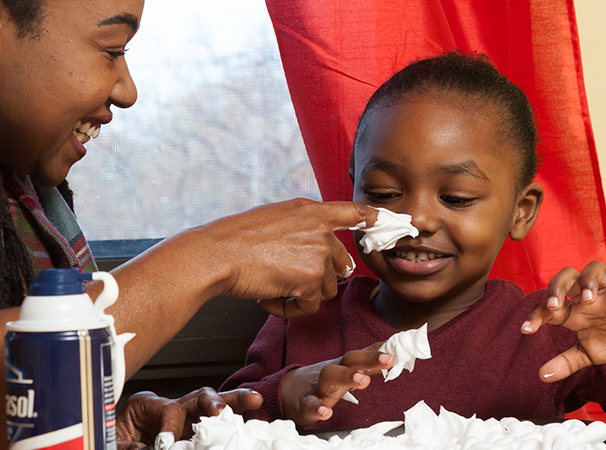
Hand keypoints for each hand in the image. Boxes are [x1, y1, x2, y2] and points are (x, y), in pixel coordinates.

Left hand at [115, 388, 262, 449]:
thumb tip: (145, 448)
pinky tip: (248, 422)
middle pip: (197, 396)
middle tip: (221, 412)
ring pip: (212, 406)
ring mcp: (185, 419)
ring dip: (233, 403)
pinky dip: (232, 423)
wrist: (117, 445)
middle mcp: (169, 408)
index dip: (170, 427)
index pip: (169, 409)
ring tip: (253, 400)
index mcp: (146, 405)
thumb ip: (127, 446)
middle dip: (214, 401)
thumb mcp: (113, 443)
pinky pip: (215, 426)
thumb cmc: (116, 442)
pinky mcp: (193, 433)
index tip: (166, 444)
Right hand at [192, 199, 377, 318]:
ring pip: (326, 289)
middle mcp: (319, 229)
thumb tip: (315, 250)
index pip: (351, 212)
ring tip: (270, 289)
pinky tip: (267, 300)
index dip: (372, 217)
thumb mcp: (272, 219)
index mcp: (309, 211)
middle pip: (341, 264)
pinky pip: (309, 306)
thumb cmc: (234, 240)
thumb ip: (299, 228)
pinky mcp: (310, 279)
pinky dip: (288, 309)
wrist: (217, 254)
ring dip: (301, 295)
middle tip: (288, 281)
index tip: (388, 221)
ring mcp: (317, 254)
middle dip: (318, 279)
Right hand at [280, 345, 394, 426]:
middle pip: (349, 361)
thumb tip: (394, 349)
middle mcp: (333, 372)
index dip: (380, 352)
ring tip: (363, 381)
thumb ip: (369, 361)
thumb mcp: (346, 369)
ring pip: (330, 377)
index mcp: (344, 365)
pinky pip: (310, 404)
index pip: (363, 354)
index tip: (398, 349)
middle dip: (369, 358)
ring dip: (347, 377)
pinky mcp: (306, 403)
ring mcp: (318, 387)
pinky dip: (317, 408)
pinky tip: (326, 412)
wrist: (289, 391)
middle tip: (388, 359)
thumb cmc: (326, 380)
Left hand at [521, 261, 605, 382]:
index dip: (535, 316)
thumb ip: (566, 363)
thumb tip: (542, 377)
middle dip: (557, 287)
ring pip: (594, 269)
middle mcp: (587, 296)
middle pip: (566, 276)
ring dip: (588, 281)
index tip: (525, 330)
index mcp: (573, 311)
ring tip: (589, 299)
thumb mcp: (587, 354)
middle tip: (554, 305)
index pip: (548, 307)